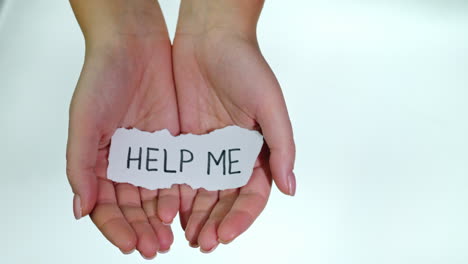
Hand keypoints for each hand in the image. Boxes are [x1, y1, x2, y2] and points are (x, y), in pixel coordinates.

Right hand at [66, 0, 178, 257]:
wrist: (134, 45)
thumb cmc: (102, 78)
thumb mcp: (84, 121)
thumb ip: (80, 165)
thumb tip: (80, 208)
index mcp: (98, 162)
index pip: (105, 206)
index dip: (116, 228)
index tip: (130, 245)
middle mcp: (124, 163)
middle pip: (132, 208)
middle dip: (142, 229)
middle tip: (155, 247)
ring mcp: (149, 155)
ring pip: (155, 196)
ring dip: (161, 219)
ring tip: (170, 237)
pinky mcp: (172, 144)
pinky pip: (176, 175)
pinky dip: (179, 194)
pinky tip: (184, 210)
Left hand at [172, 0, 295, 251]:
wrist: (210, 37)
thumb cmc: (246, 65)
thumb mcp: (270, 104)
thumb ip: (282, 146)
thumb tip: (290, 187)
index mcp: (257, 149)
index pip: (252, 194)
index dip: (240, 217)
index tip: (225, 234)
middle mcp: (233, 154)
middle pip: (225, 199)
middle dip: (215, 222)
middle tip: (202, 242)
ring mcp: (208, 149)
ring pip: (202, 191)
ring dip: (195, 215)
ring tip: (186, 236)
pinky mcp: (185, 140)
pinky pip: (180, 172)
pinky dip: (176, 193)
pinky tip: (168, 210)